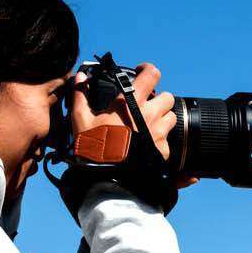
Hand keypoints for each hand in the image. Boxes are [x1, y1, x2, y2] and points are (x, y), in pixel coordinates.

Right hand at [70, 62, 198, 189]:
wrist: (107, 181)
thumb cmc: (94, 150)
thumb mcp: (81, 121)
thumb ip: (80, 96)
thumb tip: (79, 79)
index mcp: (131, 103)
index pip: (151, 74)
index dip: (147, 70)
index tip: (142, 74)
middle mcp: (150, 116)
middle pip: (168, 97)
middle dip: (159, 99)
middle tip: (146, 107)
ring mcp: (159, 135)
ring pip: (171, 118)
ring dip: (163, 119)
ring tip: (149, 127)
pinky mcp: (163, 153)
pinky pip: (169, 142)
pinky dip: (162, 142)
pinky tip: (149, 147)